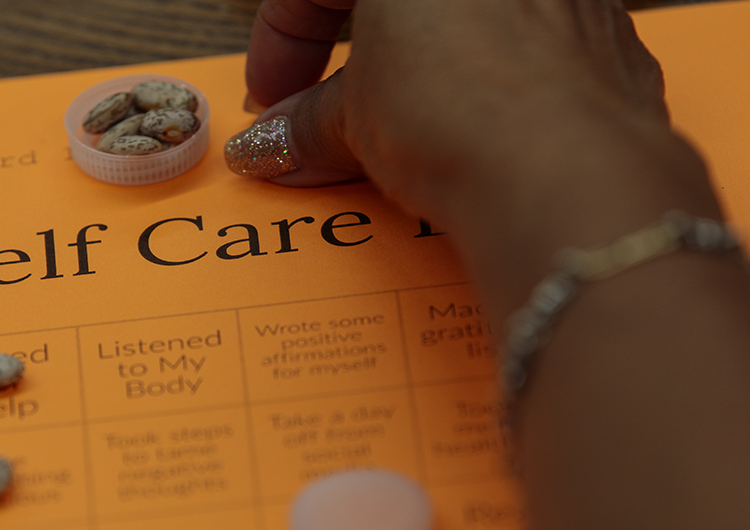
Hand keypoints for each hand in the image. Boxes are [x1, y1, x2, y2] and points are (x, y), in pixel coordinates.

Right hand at [229, 0, 720, 317]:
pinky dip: (482, 83)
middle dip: (344, 63)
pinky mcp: (603, 31)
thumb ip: (307, 122)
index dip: (280, 39)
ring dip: (415, 75)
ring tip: (395, 140)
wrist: (567, 168)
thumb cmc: (457, 105)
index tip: (270, 95)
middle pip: (392, 2)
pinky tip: (469, 135)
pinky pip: (520, 46)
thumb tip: (271, 144)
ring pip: (462, 22)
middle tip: (319, 122)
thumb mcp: (353, 115)